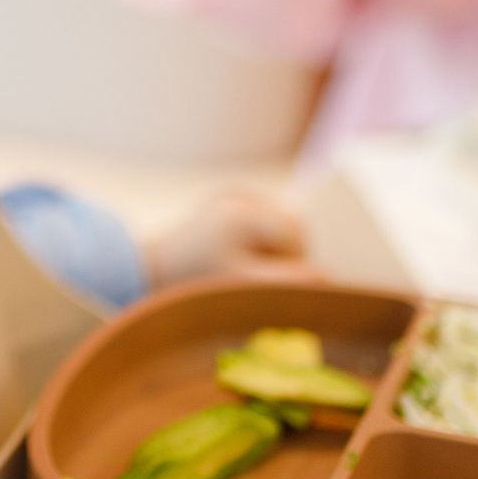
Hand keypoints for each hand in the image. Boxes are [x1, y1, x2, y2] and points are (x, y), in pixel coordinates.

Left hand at [142, 188, 312, 289]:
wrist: (149, 269)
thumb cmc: (194, 281)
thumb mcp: (242, 283)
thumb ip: (284, 280)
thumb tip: (328, 276)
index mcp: (241, 213)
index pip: (295, 231)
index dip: (297, 259)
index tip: (278, 281)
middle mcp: (237, 196)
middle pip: (288, 223)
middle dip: (285, 253)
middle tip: (262, 277)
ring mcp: (229, 195)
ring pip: (276, 221)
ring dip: (272, 247)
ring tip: (246, 267)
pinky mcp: (223, 200)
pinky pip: (258, 218)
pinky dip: (257, 238)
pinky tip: (238, 255)